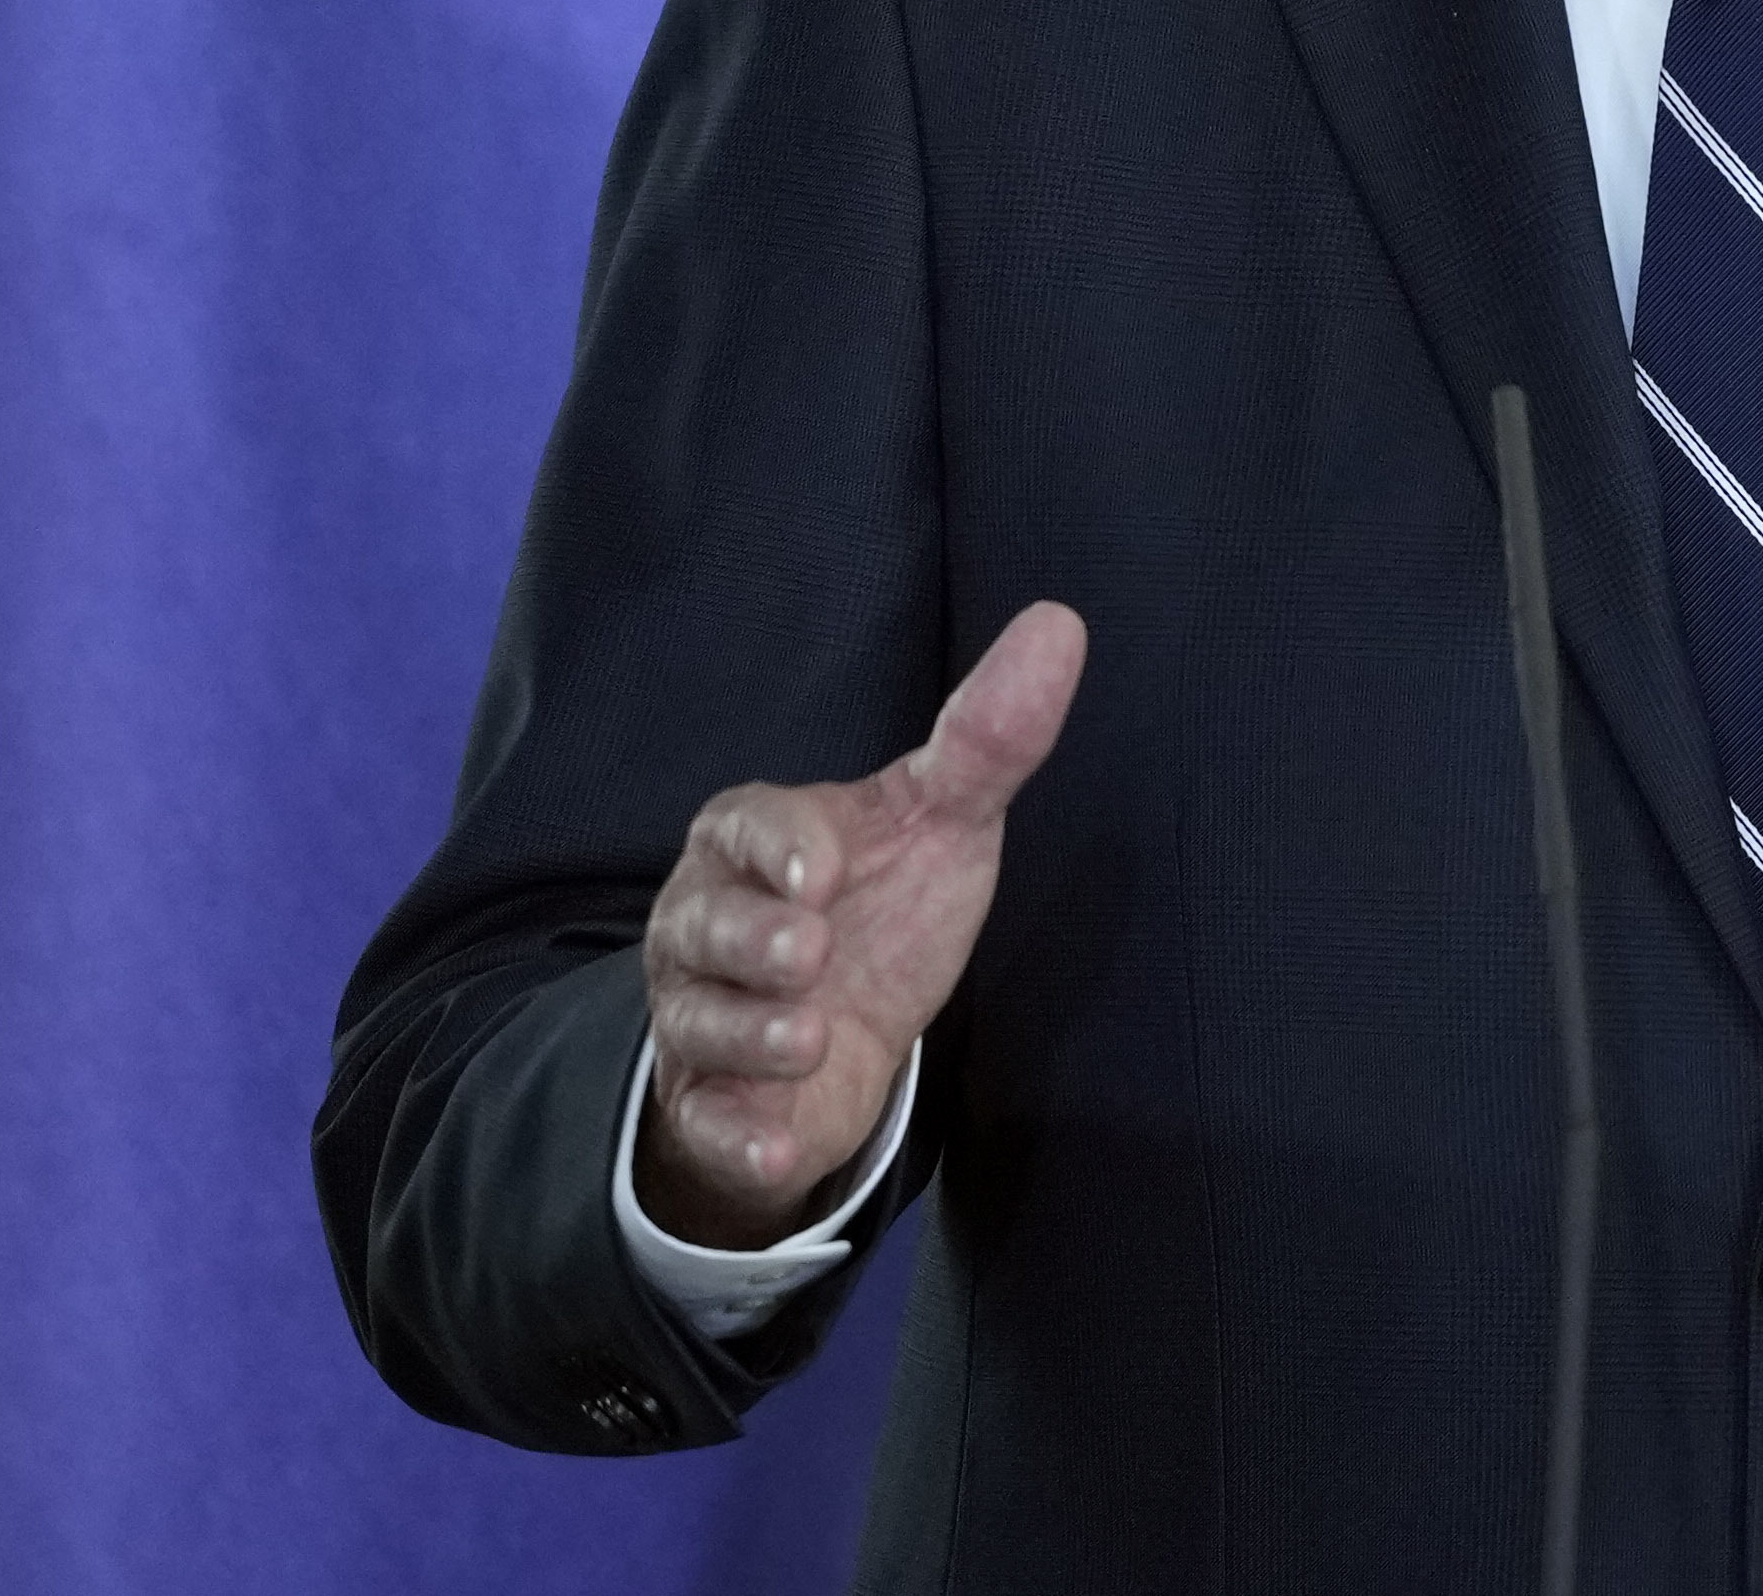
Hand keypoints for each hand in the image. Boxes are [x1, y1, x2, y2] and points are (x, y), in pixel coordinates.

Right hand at [634, 601, 1088, 1246]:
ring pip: (700, 1023)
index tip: (822, 870)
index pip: (746, 825)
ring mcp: (702, 1015)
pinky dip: (739, 1135)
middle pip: (704, 925)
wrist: (837, 1033)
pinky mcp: (715, 1104)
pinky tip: (776, 1139)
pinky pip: (708, 1122)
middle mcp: (707, 921)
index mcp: (753, 839)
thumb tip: (1062, 623)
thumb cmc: (881, 903)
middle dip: (750, 940)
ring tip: (808, 1038)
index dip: (780, 847)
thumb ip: (988, 736)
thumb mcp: (941, 819)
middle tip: (806, 952)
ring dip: (751, 1035)